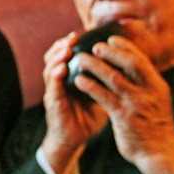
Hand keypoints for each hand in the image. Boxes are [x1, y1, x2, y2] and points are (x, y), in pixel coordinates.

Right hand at [39, 32, 109, 173]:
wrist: (75, 139)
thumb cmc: (87, 116)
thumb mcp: (98, 94)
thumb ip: (102, 80)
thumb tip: (122, 64)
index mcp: (69, 78)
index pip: (64, 56)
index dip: (69, 45)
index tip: (79, 34)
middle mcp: (58, 83)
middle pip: (53, 58)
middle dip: (61, 46)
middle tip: (71, 37)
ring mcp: (53, 93)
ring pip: (50, 70)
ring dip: (57, 58)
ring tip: (65, 49)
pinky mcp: (53, 105)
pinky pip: (53, 89)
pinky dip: (56, 77)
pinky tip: (62, 69)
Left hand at [68, 34, 173, 173]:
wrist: (160, 153)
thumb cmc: (155, 127)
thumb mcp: (156, 101)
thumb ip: (145, 85)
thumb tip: (133, 67)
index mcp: (158, 86)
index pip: (142, 60)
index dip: (126, 47)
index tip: (112, 39)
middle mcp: (149, 92)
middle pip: (130, 63)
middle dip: (112, 52)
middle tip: (95, 46)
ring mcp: (136, 103)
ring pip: (114, 78)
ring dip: (95, 66)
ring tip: (81, 59)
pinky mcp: (123, 116)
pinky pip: (104, 97)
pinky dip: (90, 86)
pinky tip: (79, 81)